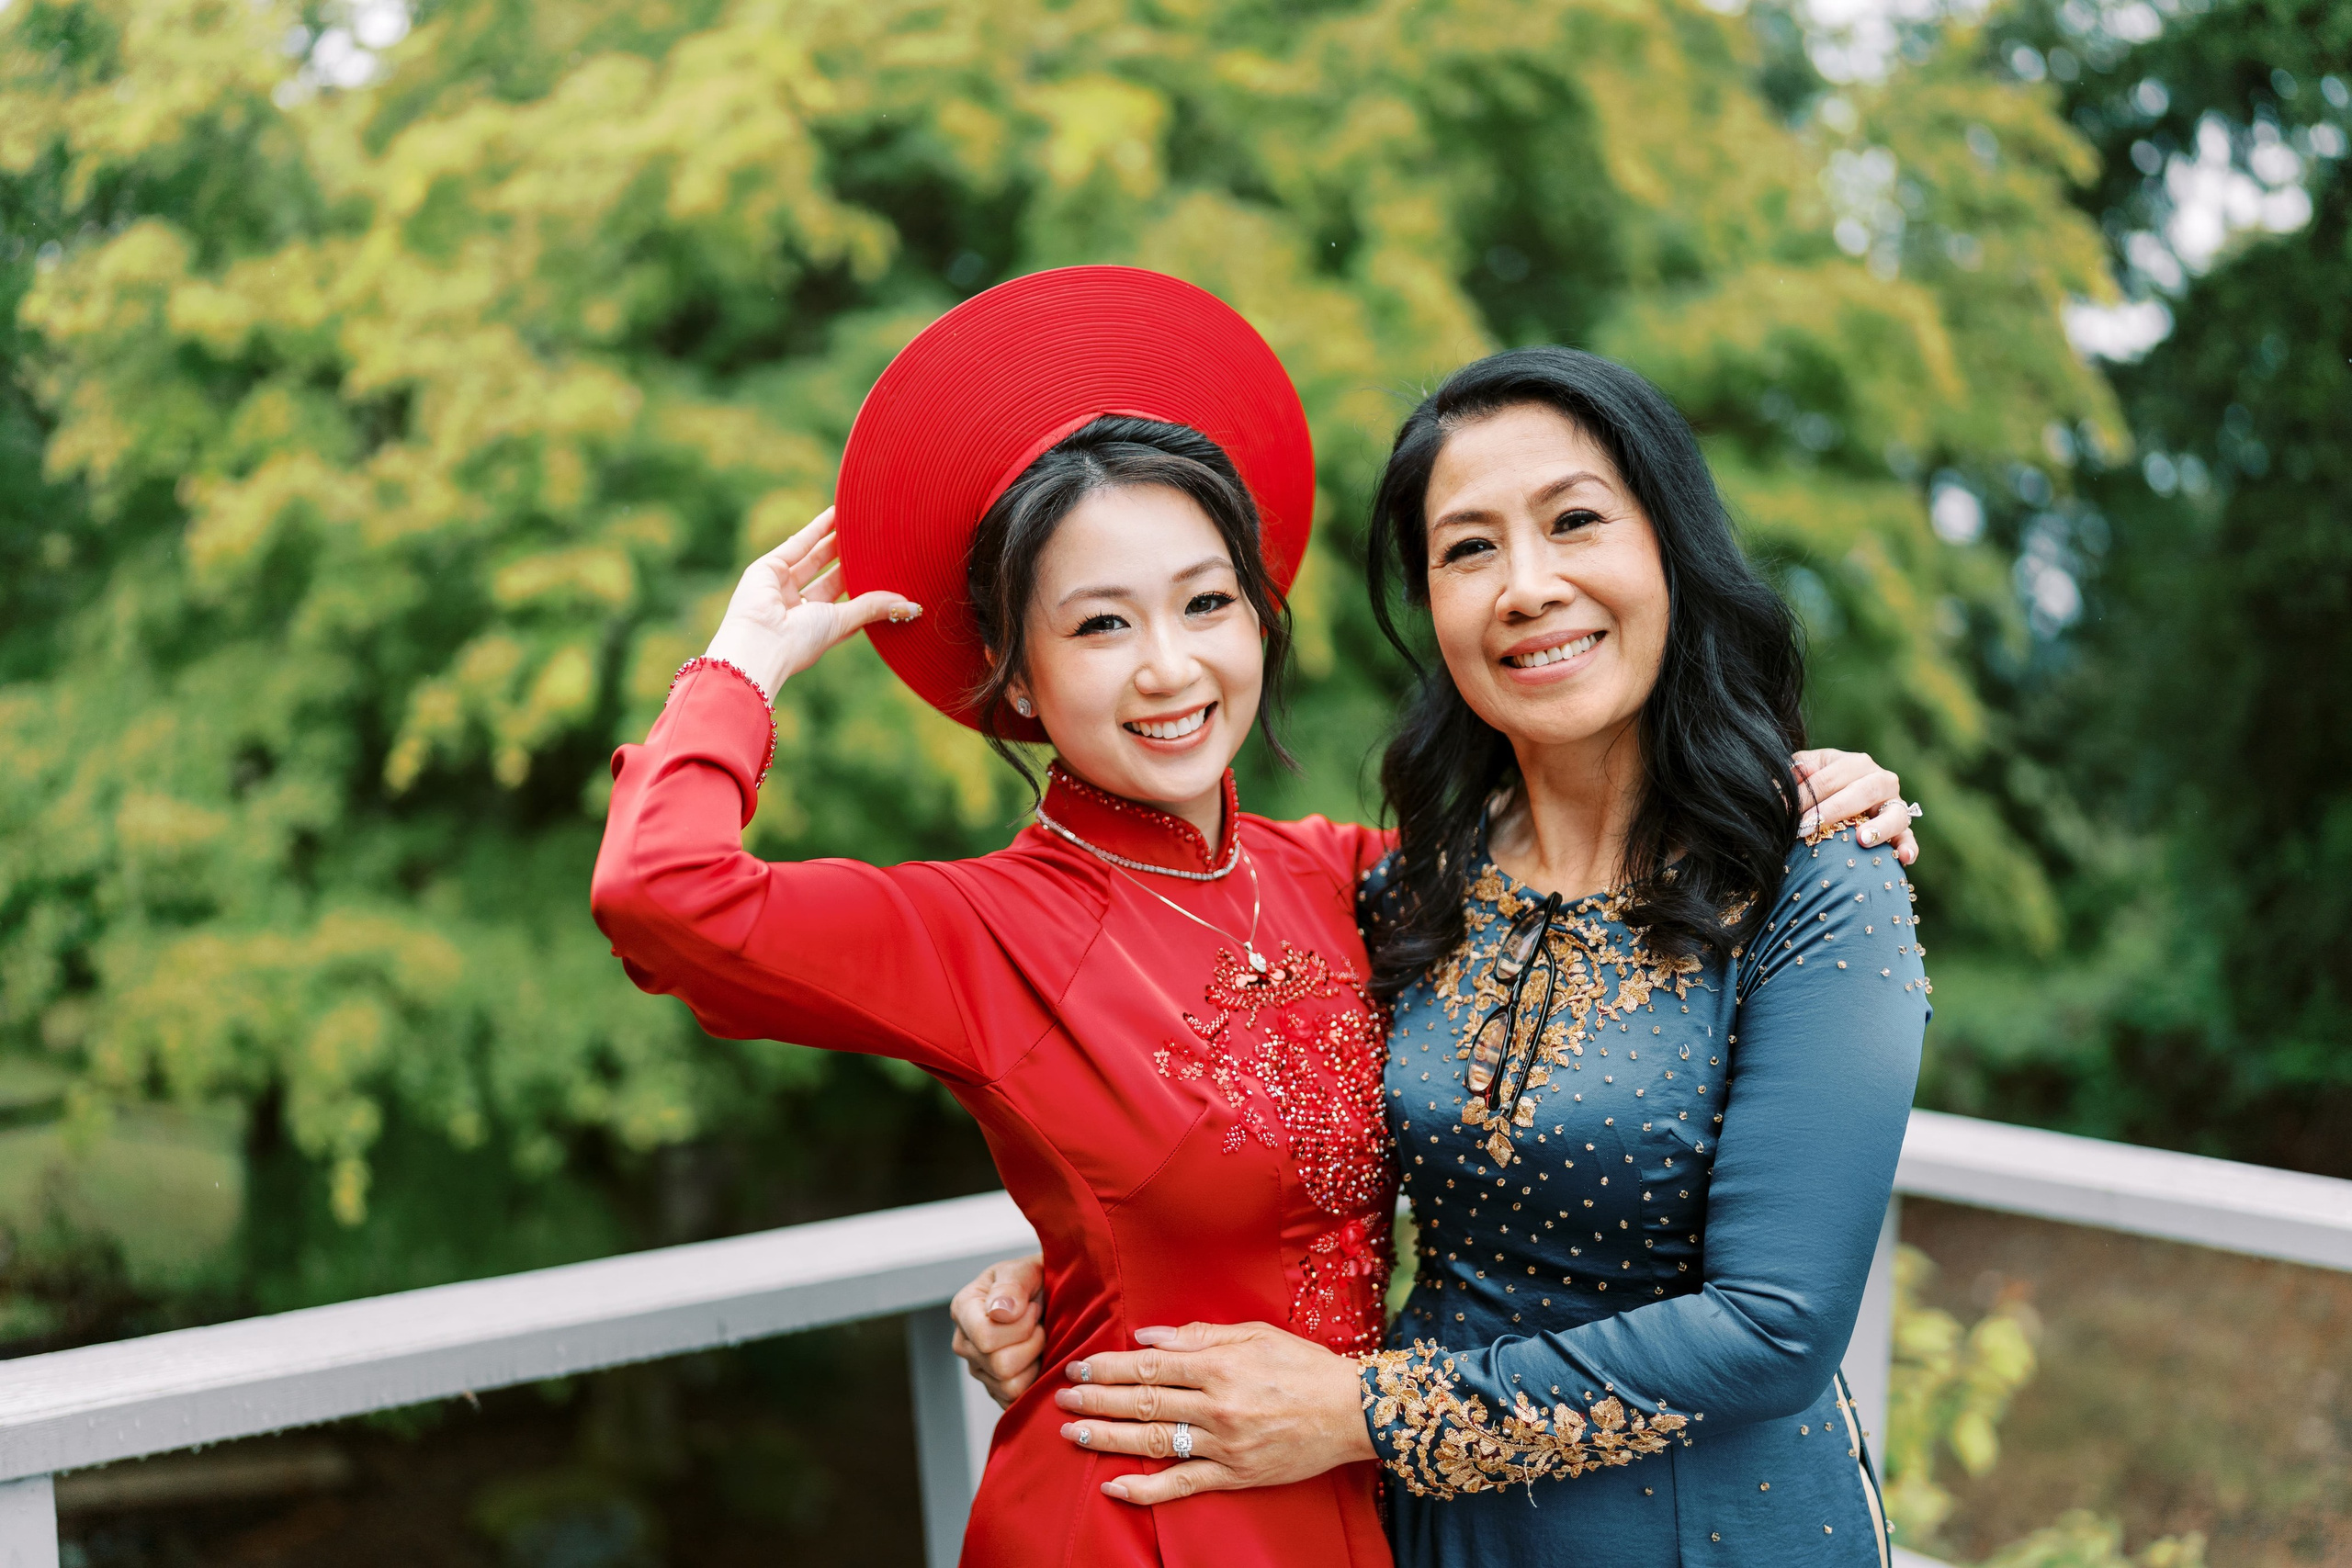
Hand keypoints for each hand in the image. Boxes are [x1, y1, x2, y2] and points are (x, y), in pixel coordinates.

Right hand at [702, 507, 919, 701]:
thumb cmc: (800, 642)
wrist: (759, 643)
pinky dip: (816, 528)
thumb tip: (912, 606)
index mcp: (816, 626)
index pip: (846, 601)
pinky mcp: (768, 568)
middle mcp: (798, 607)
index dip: (864, 585)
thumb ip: (873, 607)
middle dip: (851, 558)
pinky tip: (836, 514)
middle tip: (877, 540)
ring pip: (814, 557)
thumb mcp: (843, 621)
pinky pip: (797, 544)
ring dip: (836, 539)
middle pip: (831, 576)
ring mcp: (781, 587)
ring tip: (860, 521)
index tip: (887, 570)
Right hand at [950, 1254, 1046, 1408]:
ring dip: (1034, 1361)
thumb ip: (1011, 1286)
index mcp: (964, 1309)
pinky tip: (1036, 1359)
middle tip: (1040, 1324)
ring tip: (1038, 1339)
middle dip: (1032, 1343)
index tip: (1032, 1307)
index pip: (985, 1337)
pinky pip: (1015, 1401)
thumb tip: (999, 1313)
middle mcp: (963, 1342)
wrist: (1048, 1294)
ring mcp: (977, 1369)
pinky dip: (1033, 1383)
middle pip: (999, 1365)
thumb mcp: (1025, 1270)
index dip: (1020, 1326)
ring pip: (1009, 1385)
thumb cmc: (1035, 1280)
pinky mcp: (993, 1389)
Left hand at [1054, 1321, 1374, 1504]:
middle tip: (1063, 1396)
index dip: (1110, 1366)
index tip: (1080, 1364)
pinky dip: (1146, 1488)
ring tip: (1074, 1432)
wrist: (1351, 1411)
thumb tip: (1148, 1338)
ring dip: (1109, 1436)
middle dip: (1097, 1398)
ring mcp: (1225, 1445)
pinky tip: (1114, 1484)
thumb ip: (1198, 1335)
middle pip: (1144, 1401)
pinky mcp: (1235, 1475)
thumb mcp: (1254, 1333)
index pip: (1150, 1366)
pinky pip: (1182, 1484)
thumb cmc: (1304, 1366)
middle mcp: (1218, 1406)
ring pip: (1155, 1440)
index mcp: (1221, 1365)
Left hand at [1792, 748, 1918, 864]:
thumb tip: (1793, 772)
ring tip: (1862, 839)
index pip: (1830, 777)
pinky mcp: (1902, 828)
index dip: (1808, 795)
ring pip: (1895, 813)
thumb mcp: (1805, 774)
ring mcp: (1895, 804)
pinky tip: (1903, 857)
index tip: (1788, 812)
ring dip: (1880, 827)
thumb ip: (1797, 772)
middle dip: (1833, 810)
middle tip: (1807, 827)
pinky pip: (1909, 838)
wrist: (1837, 804)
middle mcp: (1880, 779)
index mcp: (1855, 764)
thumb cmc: (1817, 789)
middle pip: (1862, 791)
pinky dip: (1908, 847)